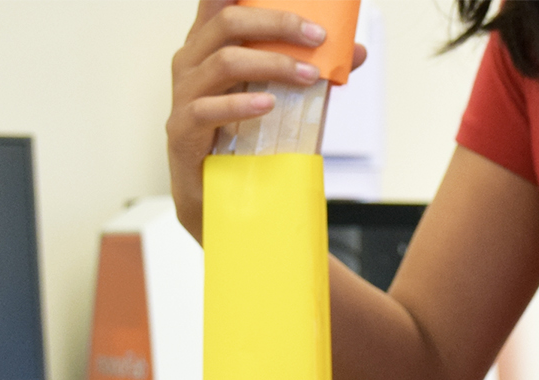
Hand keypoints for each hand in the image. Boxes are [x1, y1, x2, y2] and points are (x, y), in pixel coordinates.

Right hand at [167, 1, 366, 240]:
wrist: (219, 201)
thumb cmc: (248, 142)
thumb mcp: (285, 99)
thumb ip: (312, 72)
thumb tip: (358, 51)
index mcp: (208, 46)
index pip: (217, 2)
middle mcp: (189, 63)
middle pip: (227, 23)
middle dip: (277, 23)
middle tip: (318, 37)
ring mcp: (183, 96)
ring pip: (223, 62)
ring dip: (272, 65)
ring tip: (308, 76)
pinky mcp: (181, 131)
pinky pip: (207, 110)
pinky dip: (241, 105)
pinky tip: (269, 105)